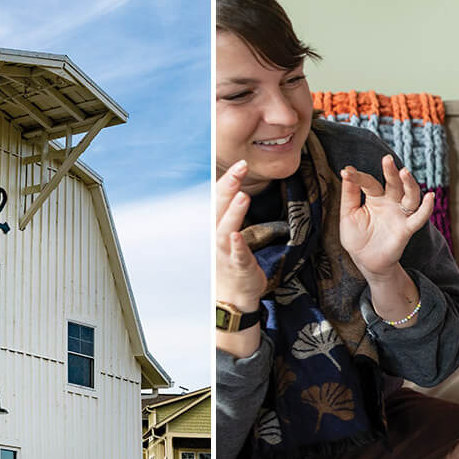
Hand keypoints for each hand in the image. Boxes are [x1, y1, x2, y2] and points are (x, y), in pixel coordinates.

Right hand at [216, 162, 267, 309]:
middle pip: (218, 208)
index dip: (227, 180)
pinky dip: (236, 246)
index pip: (217, 199)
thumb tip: (235, 184)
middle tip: (240, 167)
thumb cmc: (232, 259)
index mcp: (215, 225)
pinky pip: (236, 256)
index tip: (240, 163)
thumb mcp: (228, 231)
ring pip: (225, 230)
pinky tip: (236, 236)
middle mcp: (216, 236)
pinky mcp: (238, 266)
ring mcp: (225, 252)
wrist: (232, 295)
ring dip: (233, 213)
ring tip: (242, 195)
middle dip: (229, 186)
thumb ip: (229, 210)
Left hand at [339, 155, 434, 278]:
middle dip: (391, 171)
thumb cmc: (357, 238)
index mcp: (375, 198)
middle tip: (387, 159)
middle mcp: (390, 203)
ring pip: (410, 195)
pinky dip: (426, 208)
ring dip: (409, 184)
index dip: (358, 177)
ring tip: (404, 172)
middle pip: (394, 183)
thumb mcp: (348, 215)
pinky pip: (419, 218)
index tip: (346, 172)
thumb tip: (346, 171)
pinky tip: (430, 197)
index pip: (369, 182)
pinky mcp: (406, 229)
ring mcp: (400, 215)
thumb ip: (349, 195)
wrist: (366, 262)